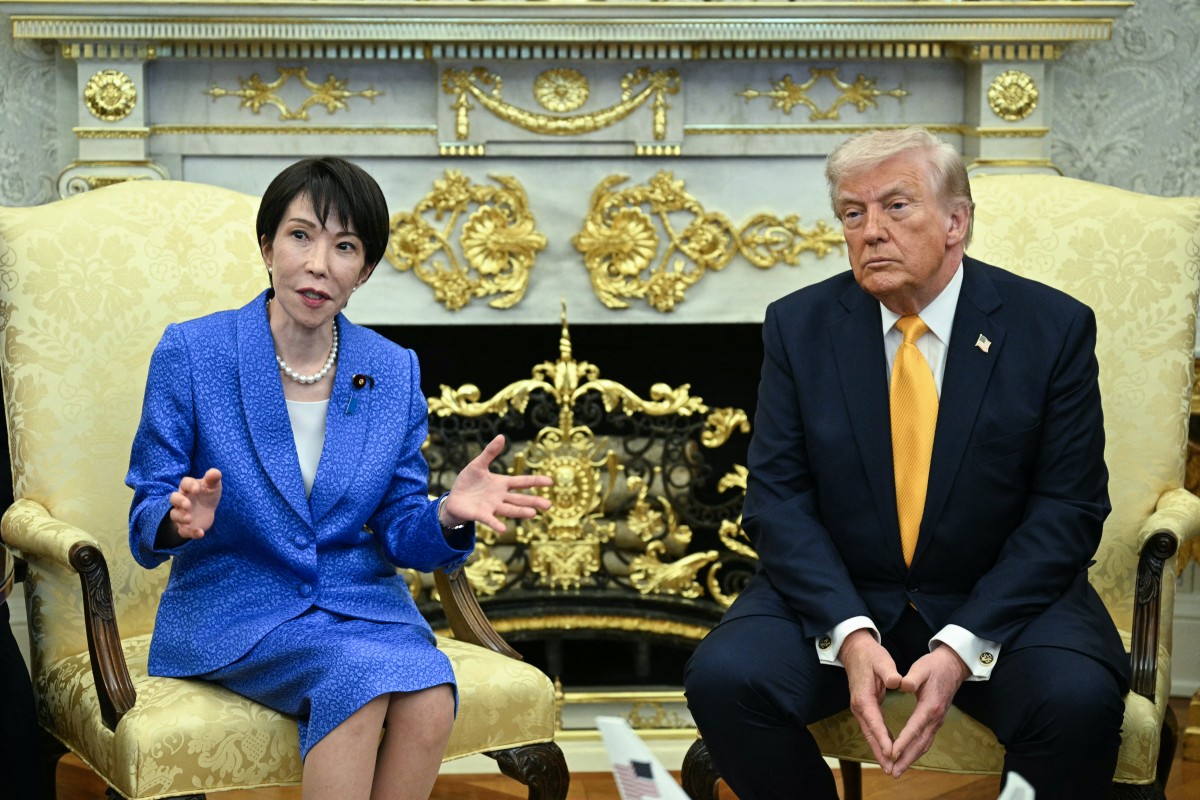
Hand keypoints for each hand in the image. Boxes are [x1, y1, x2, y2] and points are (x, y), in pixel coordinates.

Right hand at [169, 468, 222, 539]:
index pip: (184, 483)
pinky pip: (184, 531)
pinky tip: (201, 533)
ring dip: (181, 517)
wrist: (207, 511)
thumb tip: (215, 472)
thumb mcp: (213, 486)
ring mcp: (182, 514)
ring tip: (189, 519)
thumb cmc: (207, 494)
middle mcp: (182, 500)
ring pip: (175, 515)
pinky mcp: (185, 527)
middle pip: (173, 498)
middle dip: (179, 502)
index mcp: (187, 488)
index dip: (189, 485)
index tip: (197, 489)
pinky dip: (191, 533)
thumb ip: (213, 478)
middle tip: (188, 505)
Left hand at [443, 435, 552, 532]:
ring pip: (509, 509)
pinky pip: (490, 520)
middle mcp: (501, 497)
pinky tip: (502, 529)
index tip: (550, 482)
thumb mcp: (478, 464)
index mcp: (502, 483)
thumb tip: (501, 436)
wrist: (454, 498)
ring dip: (520, 512)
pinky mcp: (481, 515)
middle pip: (520, 499)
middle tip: (548, 505)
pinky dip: (496, 524)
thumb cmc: (468, 481)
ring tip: (533, 513)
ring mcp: (492, 507)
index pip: (522, 482)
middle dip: (534, 501)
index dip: (536, 481)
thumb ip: (490, 452)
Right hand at [839, 629, 902, 774]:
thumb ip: (889, 672)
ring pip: (870, 734)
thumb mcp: (882, 660)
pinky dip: (879, 741)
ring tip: (890, 767)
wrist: (855, 650)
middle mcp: (859, 706)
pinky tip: (888, 750)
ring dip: (879, 751)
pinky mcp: (864, 708)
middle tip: (891, 770)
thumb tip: (898, 681)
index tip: (892, 753)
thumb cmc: (870, 655)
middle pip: (870, 734)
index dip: (883, 738)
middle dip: (880, 753)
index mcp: (863, 697)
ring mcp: (860, 708)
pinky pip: (872, 729)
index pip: (874, 722)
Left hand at [889, 644, 969, 775]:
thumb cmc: (934, 667)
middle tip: (893, 772)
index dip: (903, 741)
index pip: (915, 727)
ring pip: (924, 745)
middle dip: (906, 759)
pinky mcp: (936, 721)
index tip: (892, 753)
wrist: (952, 667)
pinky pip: (926, 741)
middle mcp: (935, 718)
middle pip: (920, 743)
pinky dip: (917, 752)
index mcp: (930, 706)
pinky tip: (908, 757)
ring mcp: (937, 721)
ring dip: (911, 759)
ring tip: (898, 770)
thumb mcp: (922, 668)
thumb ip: (912, 678)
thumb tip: (902, 684)